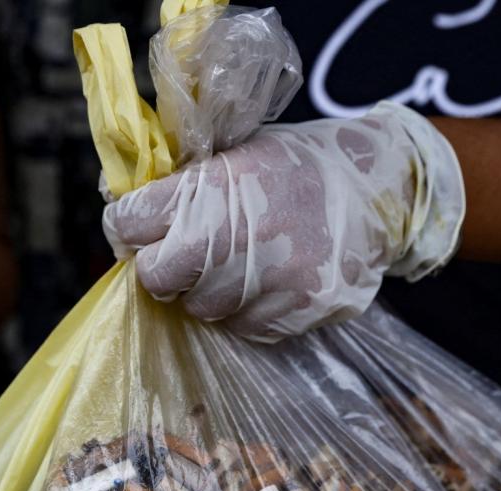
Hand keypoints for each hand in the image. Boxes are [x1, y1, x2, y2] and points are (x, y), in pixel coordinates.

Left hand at [103, 102, 463, 341]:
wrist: (378, 186)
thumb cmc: (297, 167)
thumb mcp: (237, 154)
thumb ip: (182, 186)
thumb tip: (122, 219)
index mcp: (214, 186)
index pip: (129, 223)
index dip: (126, 229)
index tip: (135, 231)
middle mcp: (238, 235)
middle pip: (156, 277)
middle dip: (162, 269)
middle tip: (184, 256)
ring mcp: (271, 278)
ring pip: (201, 309)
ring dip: (207, 292)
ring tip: (239, 263)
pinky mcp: (298, 311)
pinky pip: (244, 327)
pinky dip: (246, 310)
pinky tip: (268, 281)